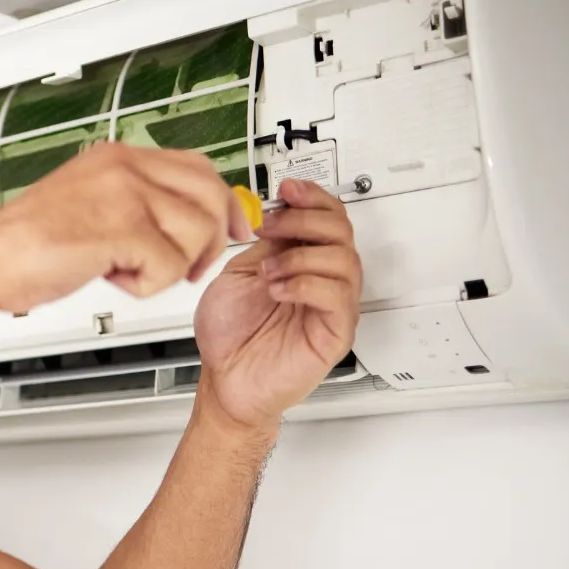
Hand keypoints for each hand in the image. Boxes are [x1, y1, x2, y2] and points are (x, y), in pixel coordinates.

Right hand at [0, 142, 250, 315]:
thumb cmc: (24, 246)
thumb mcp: (85, 204)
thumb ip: (131, 201)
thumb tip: (180, 217)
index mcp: (116, 157)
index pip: (197, 166)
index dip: (221, 202)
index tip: (229, 228)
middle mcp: (124, 167)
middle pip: (209, 196)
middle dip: (207, 241)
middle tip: (184, 267)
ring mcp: (124, 195)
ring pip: (196, 233)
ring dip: (169, 267)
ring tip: (127, 270)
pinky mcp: (122, 229)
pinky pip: (170, 265)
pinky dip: (146, 286)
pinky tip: (112, 278)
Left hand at [194, 178, 362, 428]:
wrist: (224, 379)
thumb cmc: (230, 335)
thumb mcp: (239, 273)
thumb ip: (264, 243)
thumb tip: (277, 211)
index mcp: (302, 262)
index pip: (327, 218)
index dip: (313, 197)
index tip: (287, 189)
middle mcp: (322, 280)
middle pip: (341, 231)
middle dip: (304, 219)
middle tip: (270, 227)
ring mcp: (332, 306)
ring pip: (345, 259)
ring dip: (301, 255)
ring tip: (269, 271)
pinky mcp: (335, 332)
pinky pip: (338, 296)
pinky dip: (307, 284)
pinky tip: (278, 289)